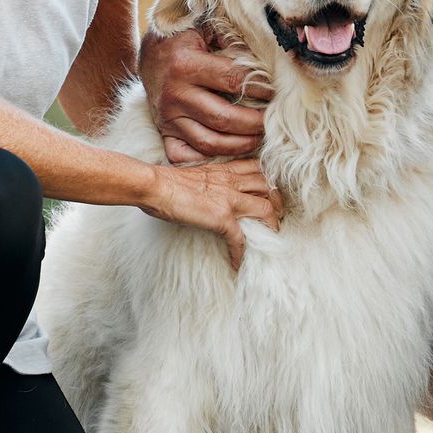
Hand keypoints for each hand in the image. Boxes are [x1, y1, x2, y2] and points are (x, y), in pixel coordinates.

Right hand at [140, 26, 268, 165]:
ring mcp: (168, 116)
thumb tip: (267, 59)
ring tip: (258, 139)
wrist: (151, 54)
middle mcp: (174, 93)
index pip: (233, 81)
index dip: (260, 88)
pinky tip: (229, 153)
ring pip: (209, 142)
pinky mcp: (164, 131)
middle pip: (224, 118)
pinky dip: (208, 160)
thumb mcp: (207, 29)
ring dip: (240, 145)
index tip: (276, 93)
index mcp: (185, 64)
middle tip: (272, 122)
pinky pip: (186, 155)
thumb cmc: (186, 40)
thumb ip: (233, 41)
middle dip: (254, 123)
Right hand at [144, 158, 281, 269]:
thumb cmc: (166, 181)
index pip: (258, 169)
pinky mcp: (221, 217)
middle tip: (277, 217)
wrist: (154, 186)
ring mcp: (229, 198)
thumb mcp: (196, 174)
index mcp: (225, 169)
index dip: (269, 181)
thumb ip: (211, 179)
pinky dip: (241, 253)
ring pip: (266, 209)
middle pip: (269, 187)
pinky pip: (240, 238)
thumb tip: (211, 192)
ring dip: (271, 225)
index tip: (271, 193)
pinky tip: (238, 264)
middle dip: (278, 202)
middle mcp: (232, 180)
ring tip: (269, 238)